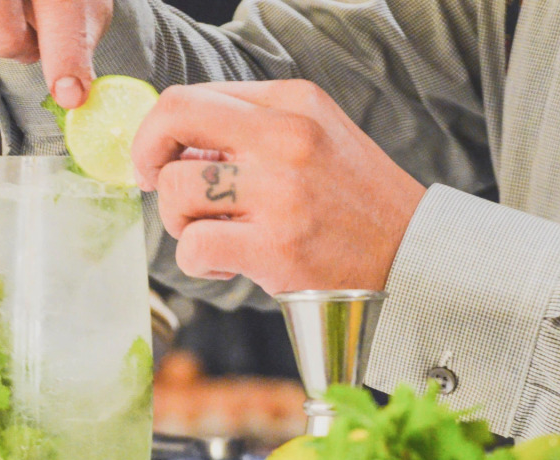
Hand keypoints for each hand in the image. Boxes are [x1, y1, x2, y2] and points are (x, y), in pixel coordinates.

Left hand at [132, 80, 426, 294]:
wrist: (411, 255)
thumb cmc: (355, 202)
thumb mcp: (315, 137)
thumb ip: (252, 129)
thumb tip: (176, 146)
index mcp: (293, 103)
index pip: (193, 96)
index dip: (158, 129)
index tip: (157, 158)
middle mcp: (286, 138)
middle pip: (173, 121)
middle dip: (147, 158)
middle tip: (158, 188)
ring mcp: (281, 193)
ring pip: (175, 189)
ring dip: (178, 220)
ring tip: (211, 234)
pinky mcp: (276, 247)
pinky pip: (194, 246)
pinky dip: (196, 261)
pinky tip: (225, 264)